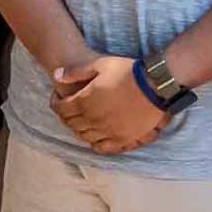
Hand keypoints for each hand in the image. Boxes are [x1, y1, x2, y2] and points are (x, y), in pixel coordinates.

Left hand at [50, 55, 166, 154]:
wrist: (156, 85)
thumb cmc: (128, 72)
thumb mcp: (99, 64)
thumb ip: (75, 71)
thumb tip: (56, 74)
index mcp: (85, 102)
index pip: (61, 109)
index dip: (56, 103)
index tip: (58, 98)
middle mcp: (94, 120)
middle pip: (71, 124)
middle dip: (66, 116)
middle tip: (69, 109)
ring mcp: (108, 131)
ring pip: (85, 136)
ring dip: (79, 129)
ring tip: (82, 121)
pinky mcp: (123, 139)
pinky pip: (103, 147)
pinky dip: (96, 143)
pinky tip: (96, 136)